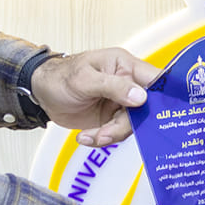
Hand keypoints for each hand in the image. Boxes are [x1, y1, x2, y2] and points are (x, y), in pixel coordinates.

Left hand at [30, 48, 163, 146]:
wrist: (41, 93)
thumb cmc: (60, 77)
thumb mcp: (85, 79)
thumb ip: (114, 86)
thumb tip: (141, 97)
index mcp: (125, 65)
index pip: (155, 79)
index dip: (164, 96)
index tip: (163, 114)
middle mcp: (127, 83)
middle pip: (145, 109)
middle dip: (126, 125)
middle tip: (106, 133)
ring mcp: (120, 103)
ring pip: (131, 125)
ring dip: (111, 134)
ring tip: (91, 136)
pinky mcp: (110, 118)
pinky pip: (116, 133)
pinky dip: (101, 138)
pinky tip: (85, 136)